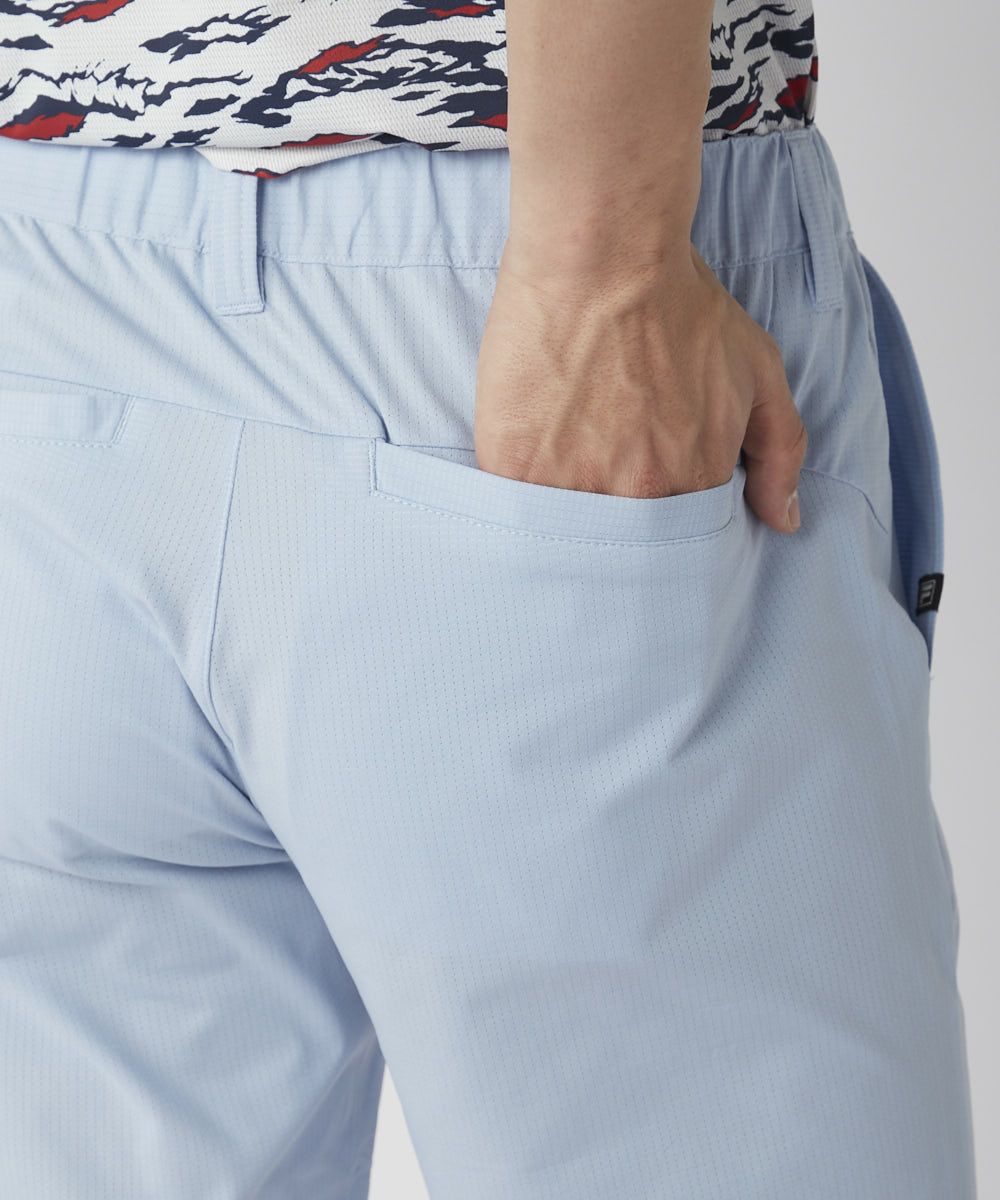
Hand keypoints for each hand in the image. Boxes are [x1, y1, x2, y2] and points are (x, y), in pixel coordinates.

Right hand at [475, 240, 806, 532]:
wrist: (604, 252)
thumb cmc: (679, 302)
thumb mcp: (757, 369)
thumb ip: (780, 452)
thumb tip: (784, 521)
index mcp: (693, 483)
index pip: (678, 543)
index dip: (659, 528)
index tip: (642, 502)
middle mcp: (636, 496)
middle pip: (620, 548)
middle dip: (611, 536)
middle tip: (597, 488)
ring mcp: (571, 486)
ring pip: (565, 536)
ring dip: (562, 524)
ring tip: (559, 477)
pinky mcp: (513, 466)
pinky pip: (514, 511)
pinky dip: (517, 502)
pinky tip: (522, 472)